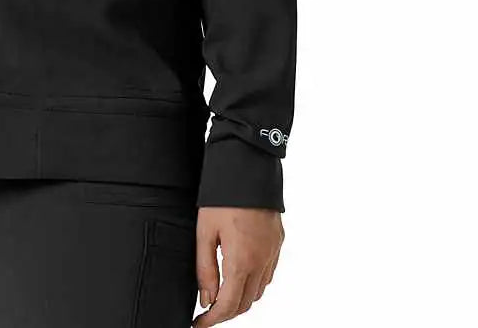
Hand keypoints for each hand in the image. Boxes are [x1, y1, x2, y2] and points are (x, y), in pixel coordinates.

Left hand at [193, 206, 283, 323]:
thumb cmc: (223, 195)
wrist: (249, 166)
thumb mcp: (205, 231)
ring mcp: (273, 253)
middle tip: (207, 311)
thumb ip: (205, 269)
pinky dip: (254, 283)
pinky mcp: (278, 243)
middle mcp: (262, 261)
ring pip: (259, 291)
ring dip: (241, 299)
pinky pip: (268, 274)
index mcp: (241, 260)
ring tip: (221, 294)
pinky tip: (240, 276)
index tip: (199, 324)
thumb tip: (206, 299)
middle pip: (246, 303)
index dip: (212, 319)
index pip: (228, 305)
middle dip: (226, 312)